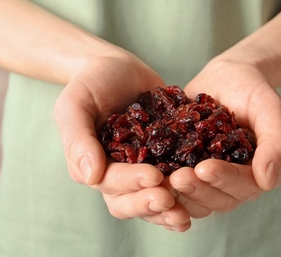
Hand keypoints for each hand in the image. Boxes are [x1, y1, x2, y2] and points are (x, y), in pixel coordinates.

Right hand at [54, 55, 190, 231]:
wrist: (119, 69)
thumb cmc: (92, 83)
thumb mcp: (75, 105)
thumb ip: (78, 139)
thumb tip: (91, 177)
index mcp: (97, 166)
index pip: (111, 184)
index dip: (131, 183)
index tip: (153, 176)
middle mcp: (121, 174)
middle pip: (132, 201)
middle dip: (149, 203)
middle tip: (170, 199)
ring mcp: (145, 168)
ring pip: (155, 198)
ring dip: (170, 209)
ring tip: (186, 212)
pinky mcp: (167, 158)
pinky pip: (177, 180)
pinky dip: (188, 190)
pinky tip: (205, 190)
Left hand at [169, 58, 280, 217]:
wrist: (226, 77)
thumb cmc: (252, 90)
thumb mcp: (270, 109)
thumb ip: (277, 143)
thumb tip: (268, 181)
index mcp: (257, 172)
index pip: (244, 186)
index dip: (224, 180)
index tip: (205, 168)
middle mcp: (233, 181)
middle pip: (217, 199)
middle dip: (197, 190)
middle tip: (176, 178)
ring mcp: (208, 178)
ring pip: (195, 200)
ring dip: (178, 194)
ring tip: (159, 180)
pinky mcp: (187, 168)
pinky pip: (175, 185)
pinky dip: (162, 185)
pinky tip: (147, 175)